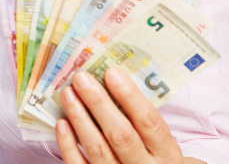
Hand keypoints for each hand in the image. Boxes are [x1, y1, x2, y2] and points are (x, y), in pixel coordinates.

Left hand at [55, 69, 182, 163]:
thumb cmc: (150, 156)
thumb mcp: (158, 142)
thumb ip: (140, 118)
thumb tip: (110, 81)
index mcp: (166, 152)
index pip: (149, 121)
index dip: (130, 96)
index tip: (111, 73)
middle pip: (121, 135)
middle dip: (98, 103)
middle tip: (81, 78)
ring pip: (98, 149)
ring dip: (80, 118)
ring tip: (68, 94)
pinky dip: (69, 145)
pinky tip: (62, 123)